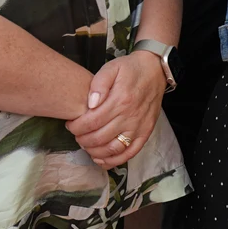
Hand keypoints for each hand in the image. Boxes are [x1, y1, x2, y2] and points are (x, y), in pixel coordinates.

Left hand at [66, 51, 165, 168]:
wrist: (156, 70)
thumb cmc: (131, 69)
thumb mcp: (112, 68)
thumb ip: (98, 84)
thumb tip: (90, 104)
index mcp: (120, 100)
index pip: (92, 122)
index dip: (77, 127)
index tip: (71, 124)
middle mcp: (130, 116)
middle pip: (99, 138)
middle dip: (82, 139)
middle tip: (77, 134)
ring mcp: (139, 126)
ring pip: (113, 149)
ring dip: (95, 152)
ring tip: (87, 144)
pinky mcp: (146, 132)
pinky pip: (130, 152)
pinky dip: (115, 160)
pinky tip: (102, 159)